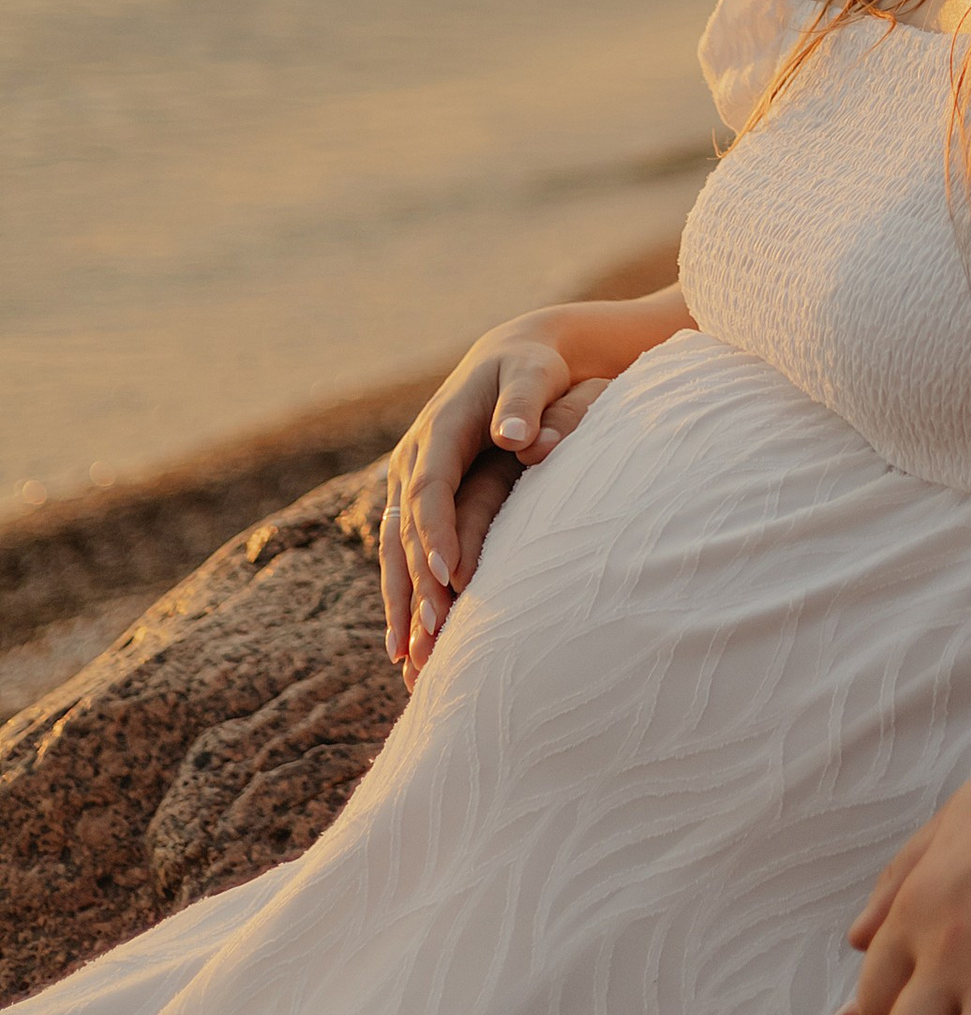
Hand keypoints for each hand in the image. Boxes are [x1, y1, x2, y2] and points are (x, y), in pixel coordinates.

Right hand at [380, 326, 586, 677]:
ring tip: (406, 656)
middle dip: (414, 580)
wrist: (511, 358)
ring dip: (399, 599)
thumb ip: (525, 404)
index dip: (435, 531)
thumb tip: (515, 437)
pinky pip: (399, 550)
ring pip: (393, 546)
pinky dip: (401, 592)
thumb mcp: (533, 375)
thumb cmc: (532, 368)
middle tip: (430, 633)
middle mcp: (415, 455)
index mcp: (441, 428)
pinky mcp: (414, 495)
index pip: (431, 486)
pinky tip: (405, 639)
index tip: (447, 574)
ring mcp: (409, 476)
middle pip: (406, 526)